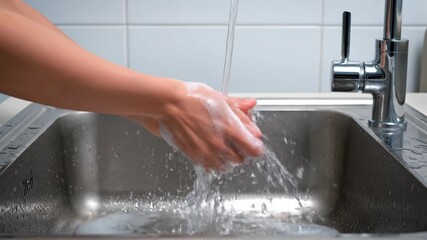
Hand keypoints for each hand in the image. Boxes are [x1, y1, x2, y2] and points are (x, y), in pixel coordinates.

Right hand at [128, 83, 262, 170]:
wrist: (169, 104)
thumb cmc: (192, 98)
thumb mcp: (219, 98)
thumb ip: (238, 107)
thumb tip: (251, 105)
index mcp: (230, 128)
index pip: (254, 149)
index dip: (256, 146)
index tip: (253, 143)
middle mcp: (220, 143)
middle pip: (241, 160)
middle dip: (242, 153)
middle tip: (237, 143)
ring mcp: (207, 152)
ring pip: (226, 166)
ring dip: (228, 159)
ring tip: (222, 147)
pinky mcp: (195, 156)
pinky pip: (210, 167)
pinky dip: (213, 162)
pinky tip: (211, 150)